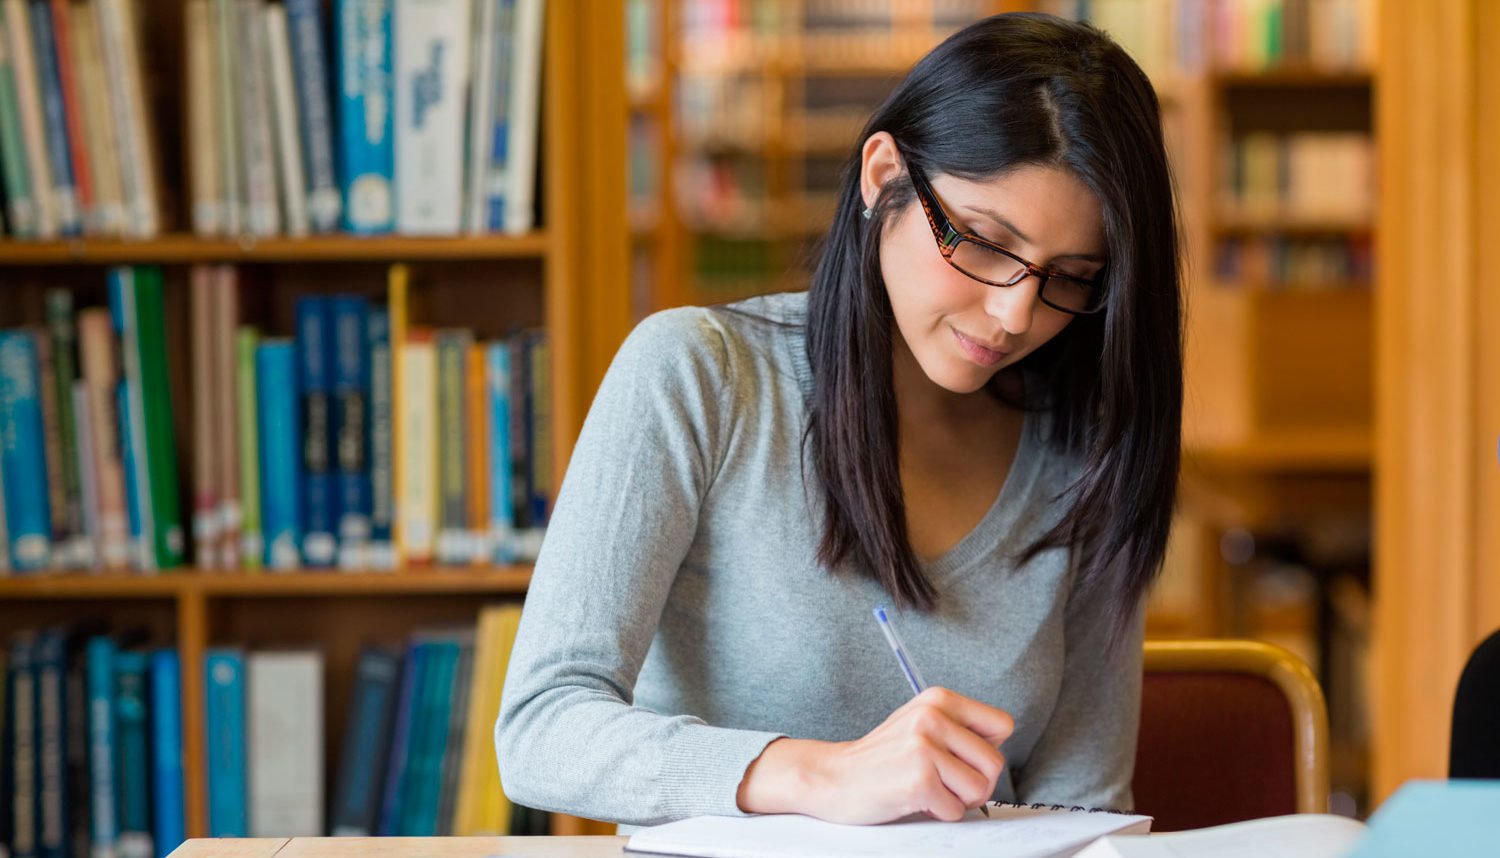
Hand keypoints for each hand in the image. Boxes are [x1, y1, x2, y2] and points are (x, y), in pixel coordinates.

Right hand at [736, 686, 1013, 823]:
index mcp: (939, 699)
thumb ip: (959, 729)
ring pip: (980, 789)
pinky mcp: (918, 778)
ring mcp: (924, 746)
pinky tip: (914, 799)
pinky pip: (955, 810)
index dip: (986, 750)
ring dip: (957, 800)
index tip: (960, 758)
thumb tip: (998, 751)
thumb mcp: (921, 725)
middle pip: (995, 763)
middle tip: (944, 783)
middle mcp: (933, 716)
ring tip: (930, 790)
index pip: (1003, 725)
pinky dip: (938, 813)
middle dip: (975, 783)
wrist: (834, 777)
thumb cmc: (883, 759)